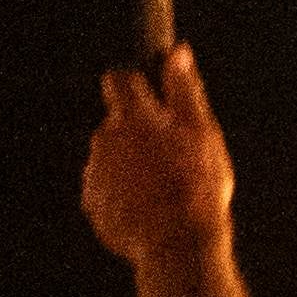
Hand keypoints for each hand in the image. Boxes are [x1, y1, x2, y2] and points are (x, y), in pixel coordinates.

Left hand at [83, 58, 233, 261]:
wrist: (177, 244)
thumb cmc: (197, 185)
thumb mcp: (203, 132)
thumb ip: (185, 90)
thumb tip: (178, 53)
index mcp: (133, 116)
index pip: (118, 79)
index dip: (135, 84)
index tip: (152, 97)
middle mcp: (105, 139)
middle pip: (117, 123)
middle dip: (139, 133)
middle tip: (174, 156)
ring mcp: (95, 172)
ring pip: (113, 157)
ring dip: (133, 165)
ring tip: (166, 189)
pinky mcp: (93, 203)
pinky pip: (108, 189)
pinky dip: (126, 194)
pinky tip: (152, 208)